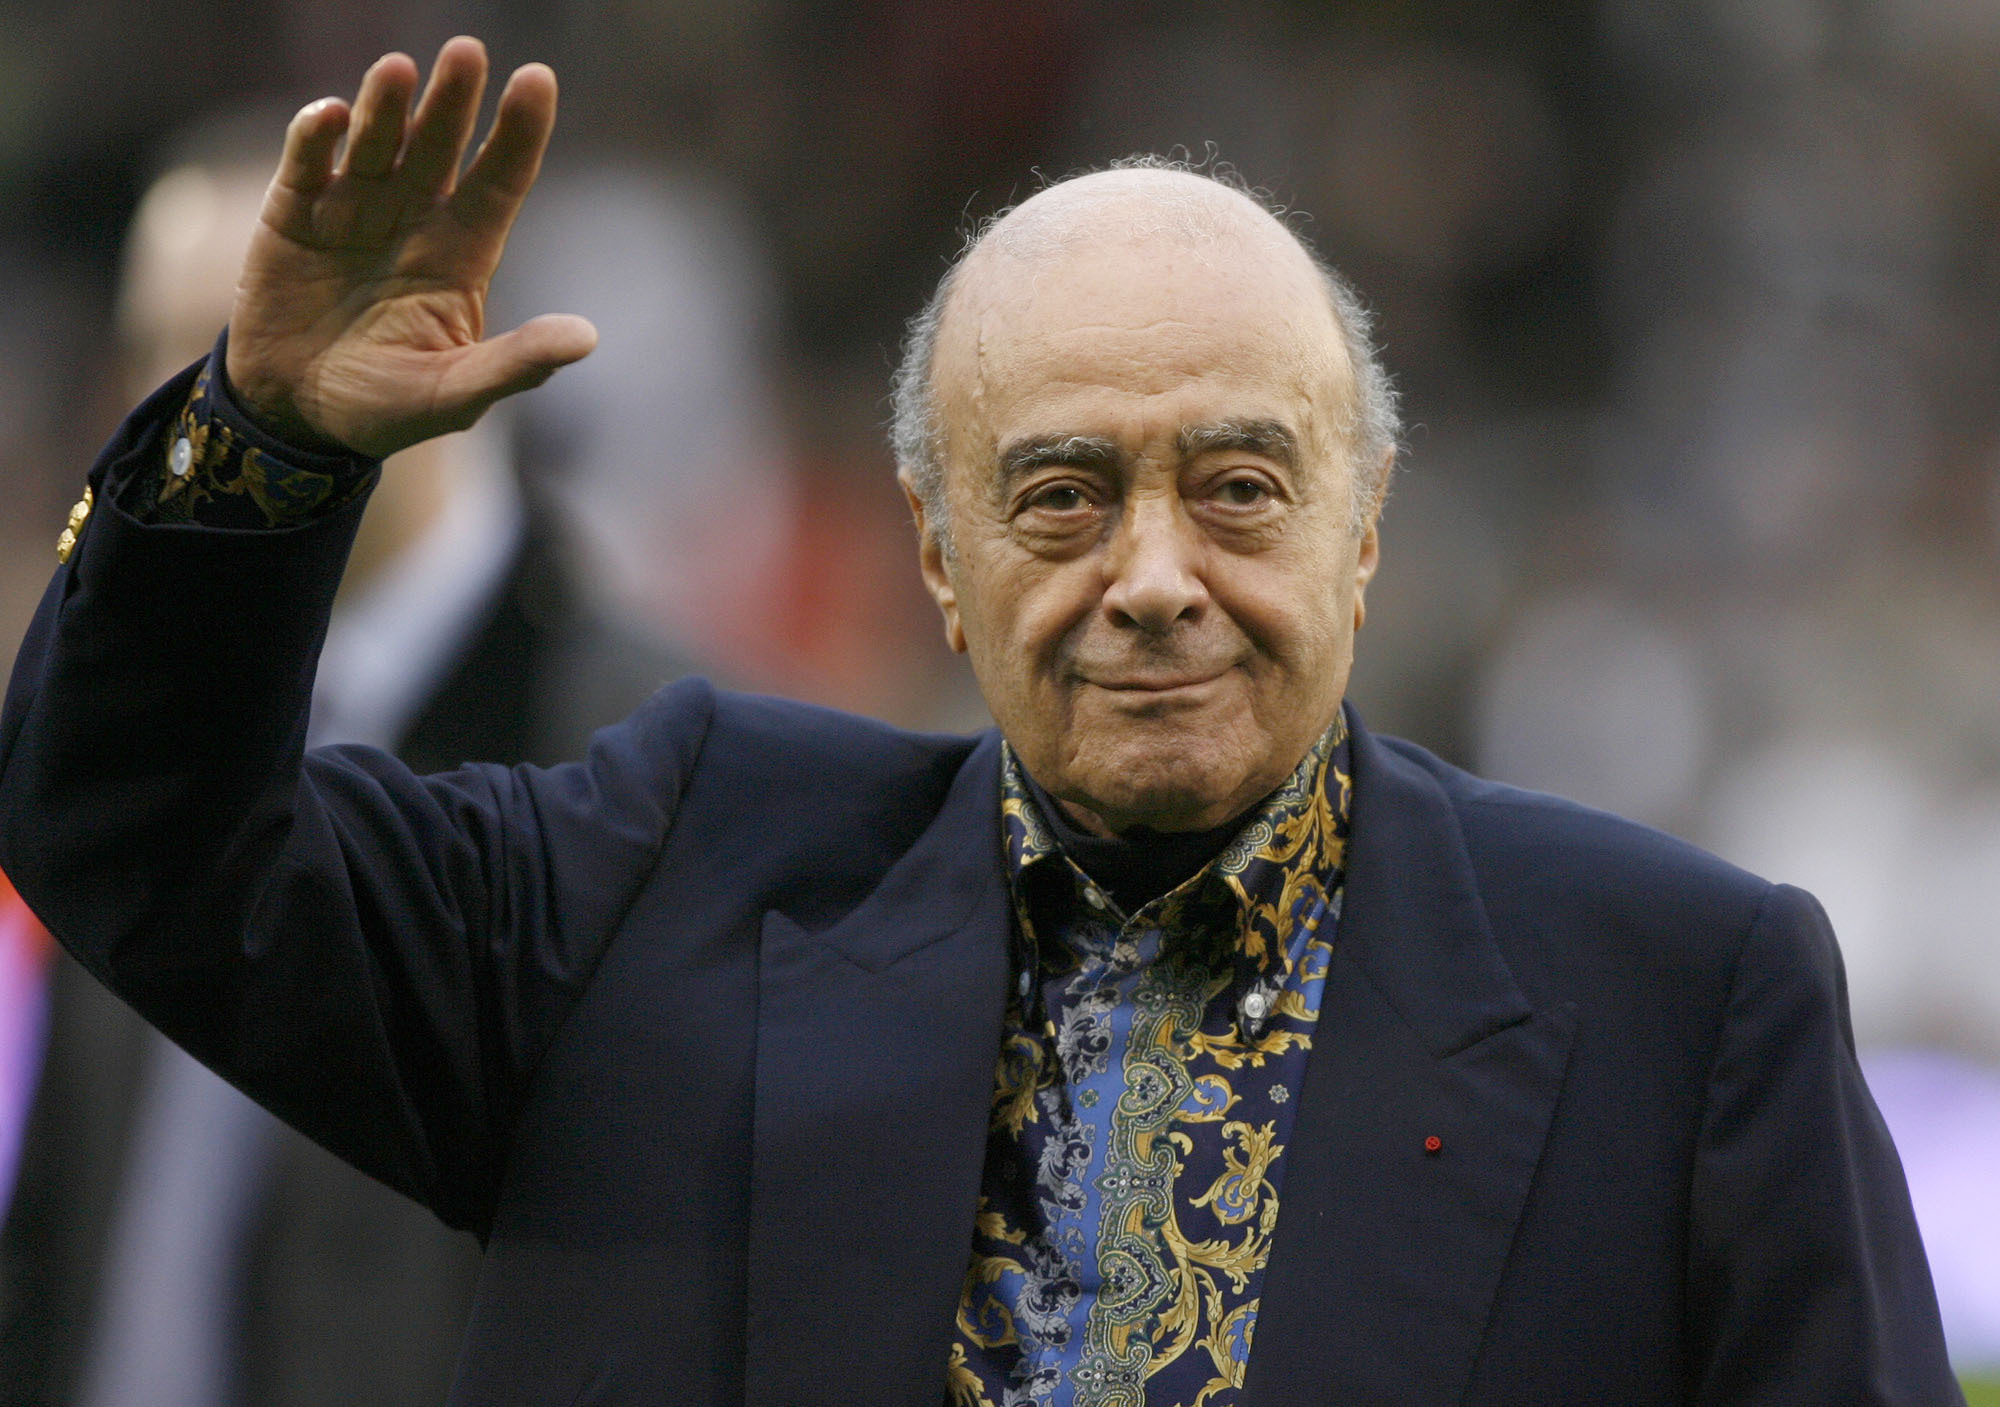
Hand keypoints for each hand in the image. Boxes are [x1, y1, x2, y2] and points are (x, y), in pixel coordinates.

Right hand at [225, 37, 597, 457]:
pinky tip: (332, 117)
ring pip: (376, 142)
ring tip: (399, 70)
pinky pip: (308, 164)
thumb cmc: (386, 407)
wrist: (296, 416)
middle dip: (453, 102)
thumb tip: (586, 338)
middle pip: (439, 147)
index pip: (500, 180)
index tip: (538, 79)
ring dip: (387, 107)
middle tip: (467, 53)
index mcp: (461, 253)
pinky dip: (316, 138)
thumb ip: (517, 364)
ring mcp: (352, 208)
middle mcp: (412, 217)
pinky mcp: (294, 214)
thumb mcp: (456, 393)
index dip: (519, 132)